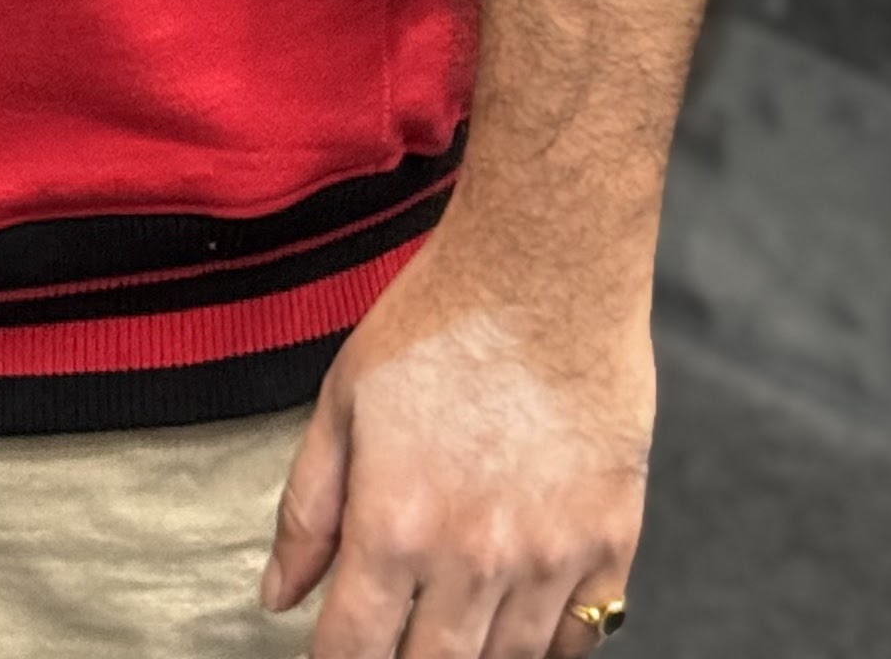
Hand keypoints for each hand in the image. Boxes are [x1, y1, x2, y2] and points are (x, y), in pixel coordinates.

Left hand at [258, 225, 649, 658]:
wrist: (546, 271)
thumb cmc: (439, 323)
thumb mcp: (342, 401)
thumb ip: (307, 509)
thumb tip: (279, 596)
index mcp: (395, 525)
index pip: (354, 651)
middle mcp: (473, 559)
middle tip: (394, 644)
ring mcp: (550, 559)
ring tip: (453, 632)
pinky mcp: (612, 543)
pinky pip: (582, 637)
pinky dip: (550, 647)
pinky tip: (520, 623)